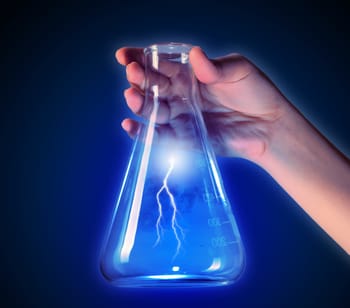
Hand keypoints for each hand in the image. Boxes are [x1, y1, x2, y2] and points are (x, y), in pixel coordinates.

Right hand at [116, 46, 290, 159]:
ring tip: (132, 97)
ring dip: (139, 105)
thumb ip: (215, 67)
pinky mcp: (184, 139)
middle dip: (139, 80)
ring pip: (152, 111)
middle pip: (152, 87)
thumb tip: (195, 55)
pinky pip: (159, 137)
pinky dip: (143, 134)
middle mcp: (181, 95)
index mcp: (190, 74)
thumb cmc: (256, 92)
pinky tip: (130, 126)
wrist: (268, 125)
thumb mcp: (238, 70)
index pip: (160, 64)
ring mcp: (181, 117)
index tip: (123, 56)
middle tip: (133, 74)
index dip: (139, 58)